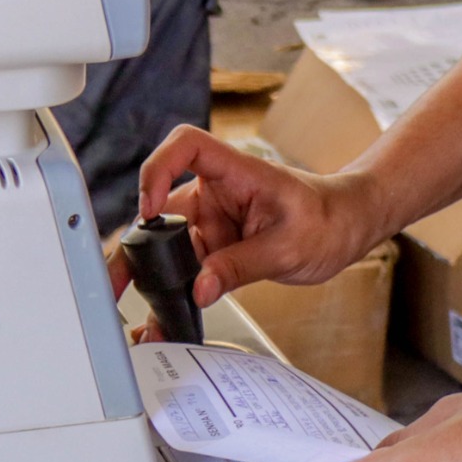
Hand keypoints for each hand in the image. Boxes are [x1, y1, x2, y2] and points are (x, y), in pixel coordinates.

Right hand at [109, 126, 385, 315]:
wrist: (345, 230)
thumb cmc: (326, 220)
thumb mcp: (288, 248)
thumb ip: (240, 267)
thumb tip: (199, 288)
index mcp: (236, 172)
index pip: (187, 147)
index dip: (159, 169)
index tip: (149, 209)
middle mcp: (217, 193)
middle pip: (162, 205)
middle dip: (136, 244)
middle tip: (117, 278)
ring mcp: (213, 220)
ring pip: (169, 243)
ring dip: (152, 275)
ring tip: (141, 311)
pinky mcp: (215, 246)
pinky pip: (187, 265)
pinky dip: (173, 289)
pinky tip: (164, 314)